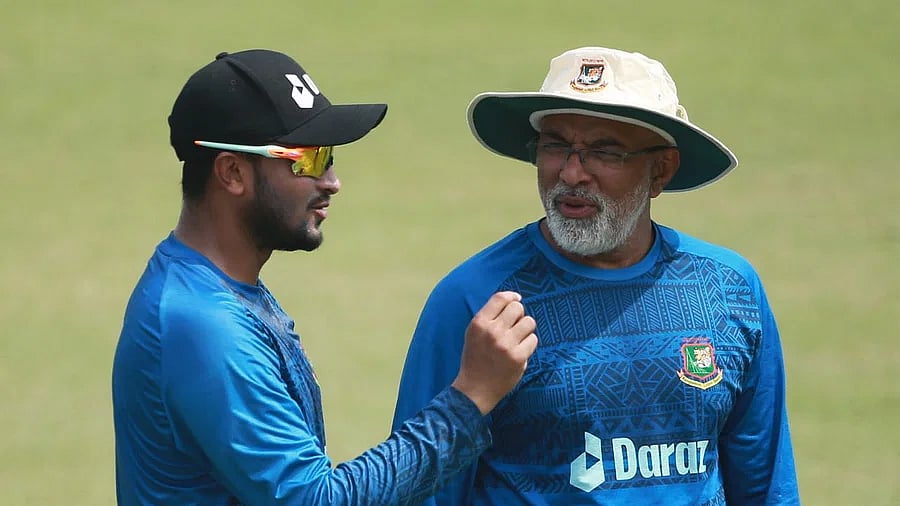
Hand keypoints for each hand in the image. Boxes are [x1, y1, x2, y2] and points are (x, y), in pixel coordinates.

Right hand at [451, 291, 537, 414]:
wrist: (474, 389)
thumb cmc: (475, 359)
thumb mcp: (474, 333)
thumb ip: (489, 317)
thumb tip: (514, 299)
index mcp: (479, 323)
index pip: (500, 298)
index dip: (512, 296)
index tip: (516, 299)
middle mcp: (492, 331)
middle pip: (517, 308)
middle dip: (519, 314)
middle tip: (514, 326)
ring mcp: (506, 345)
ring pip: (529, 322)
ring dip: (526, 329)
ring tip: (518, 338)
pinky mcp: (518, 358)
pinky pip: (533, 339)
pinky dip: (529, 344)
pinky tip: (520, 350)